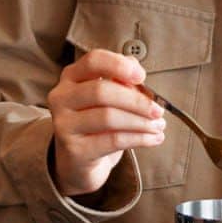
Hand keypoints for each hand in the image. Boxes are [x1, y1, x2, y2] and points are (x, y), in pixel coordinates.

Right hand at [47, 48, 165, 197]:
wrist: (78, 161)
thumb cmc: (97, 123)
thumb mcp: (109, 98)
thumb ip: (122, 81)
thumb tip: (138, 74)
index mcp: (71, 77)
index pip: (93, 61)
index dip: (119, 65)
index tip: (142, 76)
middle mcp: (61, 97)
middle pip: (101, 91)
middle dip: (136, 101)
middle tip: (158, 110)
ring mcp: (64, 125)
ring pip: (108, 117)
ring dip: (141, 122)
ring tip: (159, 126)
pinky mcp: (74, 150)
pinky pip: (112, 141)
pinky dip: (139, 138)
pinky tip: (153, 139)